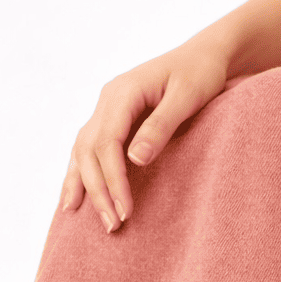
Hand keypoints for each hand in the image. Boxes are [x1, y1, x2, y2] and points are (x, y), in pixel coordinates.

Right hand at [60, 42, 230, 231]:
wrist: (205, 56)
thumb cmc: (200, 73)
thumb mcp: (187, 97)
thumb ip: (161, 126)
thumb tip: (135, 159)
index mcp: (123, 91)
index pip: (107, 142)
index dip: (113, 179)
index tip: (125, 210)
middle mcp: (108, 99)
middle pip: (88, 150)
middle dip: (97, 190)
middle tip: (112, 225)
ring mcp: (106, 108)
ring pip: (81, 150)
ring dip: (83, 185)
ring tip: (83, 218)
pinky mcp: (112, 119)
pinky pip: (87, 149)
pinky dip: (80, 173)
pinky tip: (75, 197)